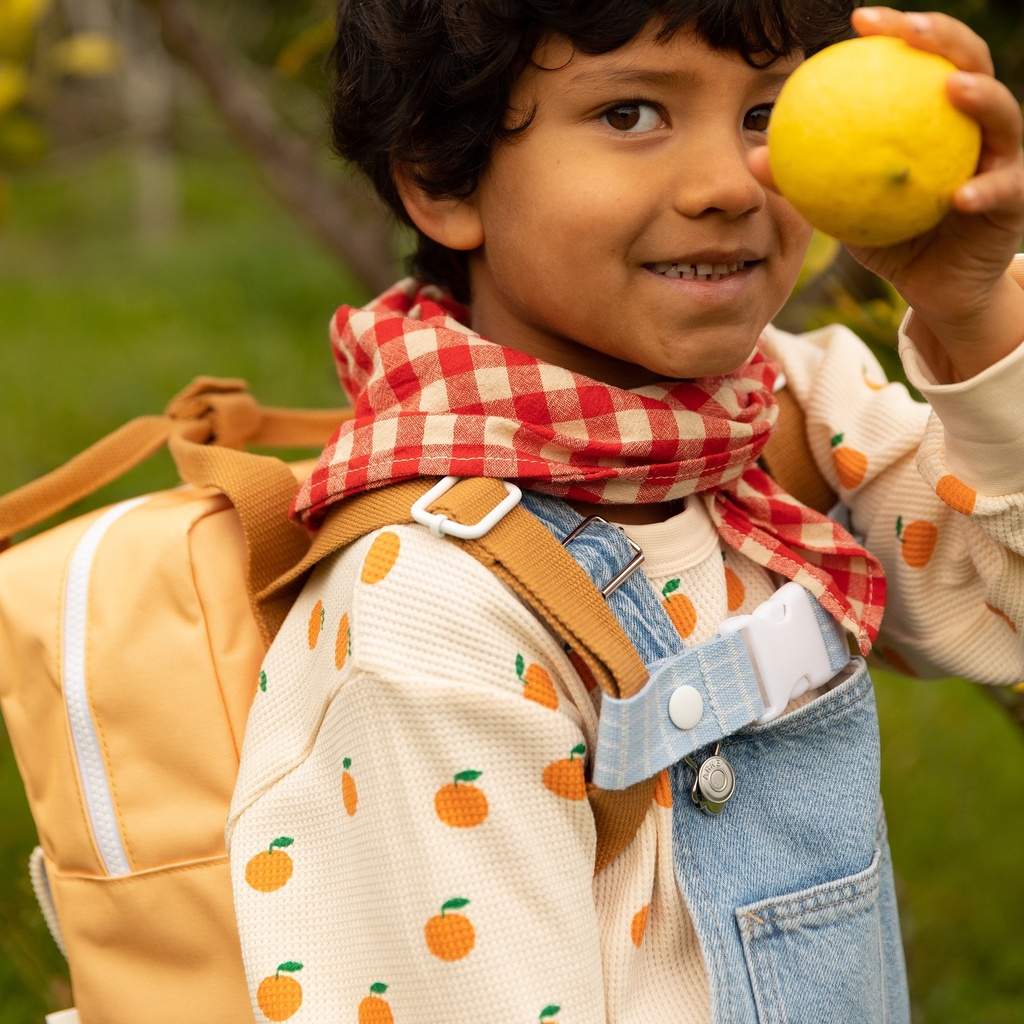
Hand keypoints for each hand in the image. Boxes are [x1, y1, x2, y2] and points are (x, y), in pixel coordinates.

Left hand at [751, 8, 1023, 380]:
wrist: (934, 287)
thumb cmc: (890, 239)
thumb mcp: (842, 209)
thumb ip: (808, 181)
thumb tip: (754, 158)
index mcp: (933, 118)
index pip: (919, 60)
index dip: (896, 30)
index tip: (860, 20)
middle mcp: (974, 127)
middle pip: (969, 64)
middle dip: (943, 37)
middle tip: (909, 31)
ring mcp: (1001, 157)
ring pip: (1002, 115)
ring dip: (981, 96)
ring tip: (953, 88)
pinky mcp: (1014, 200)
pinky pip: (1002, 189)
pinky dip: (984, 190)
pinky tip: (960, 194)